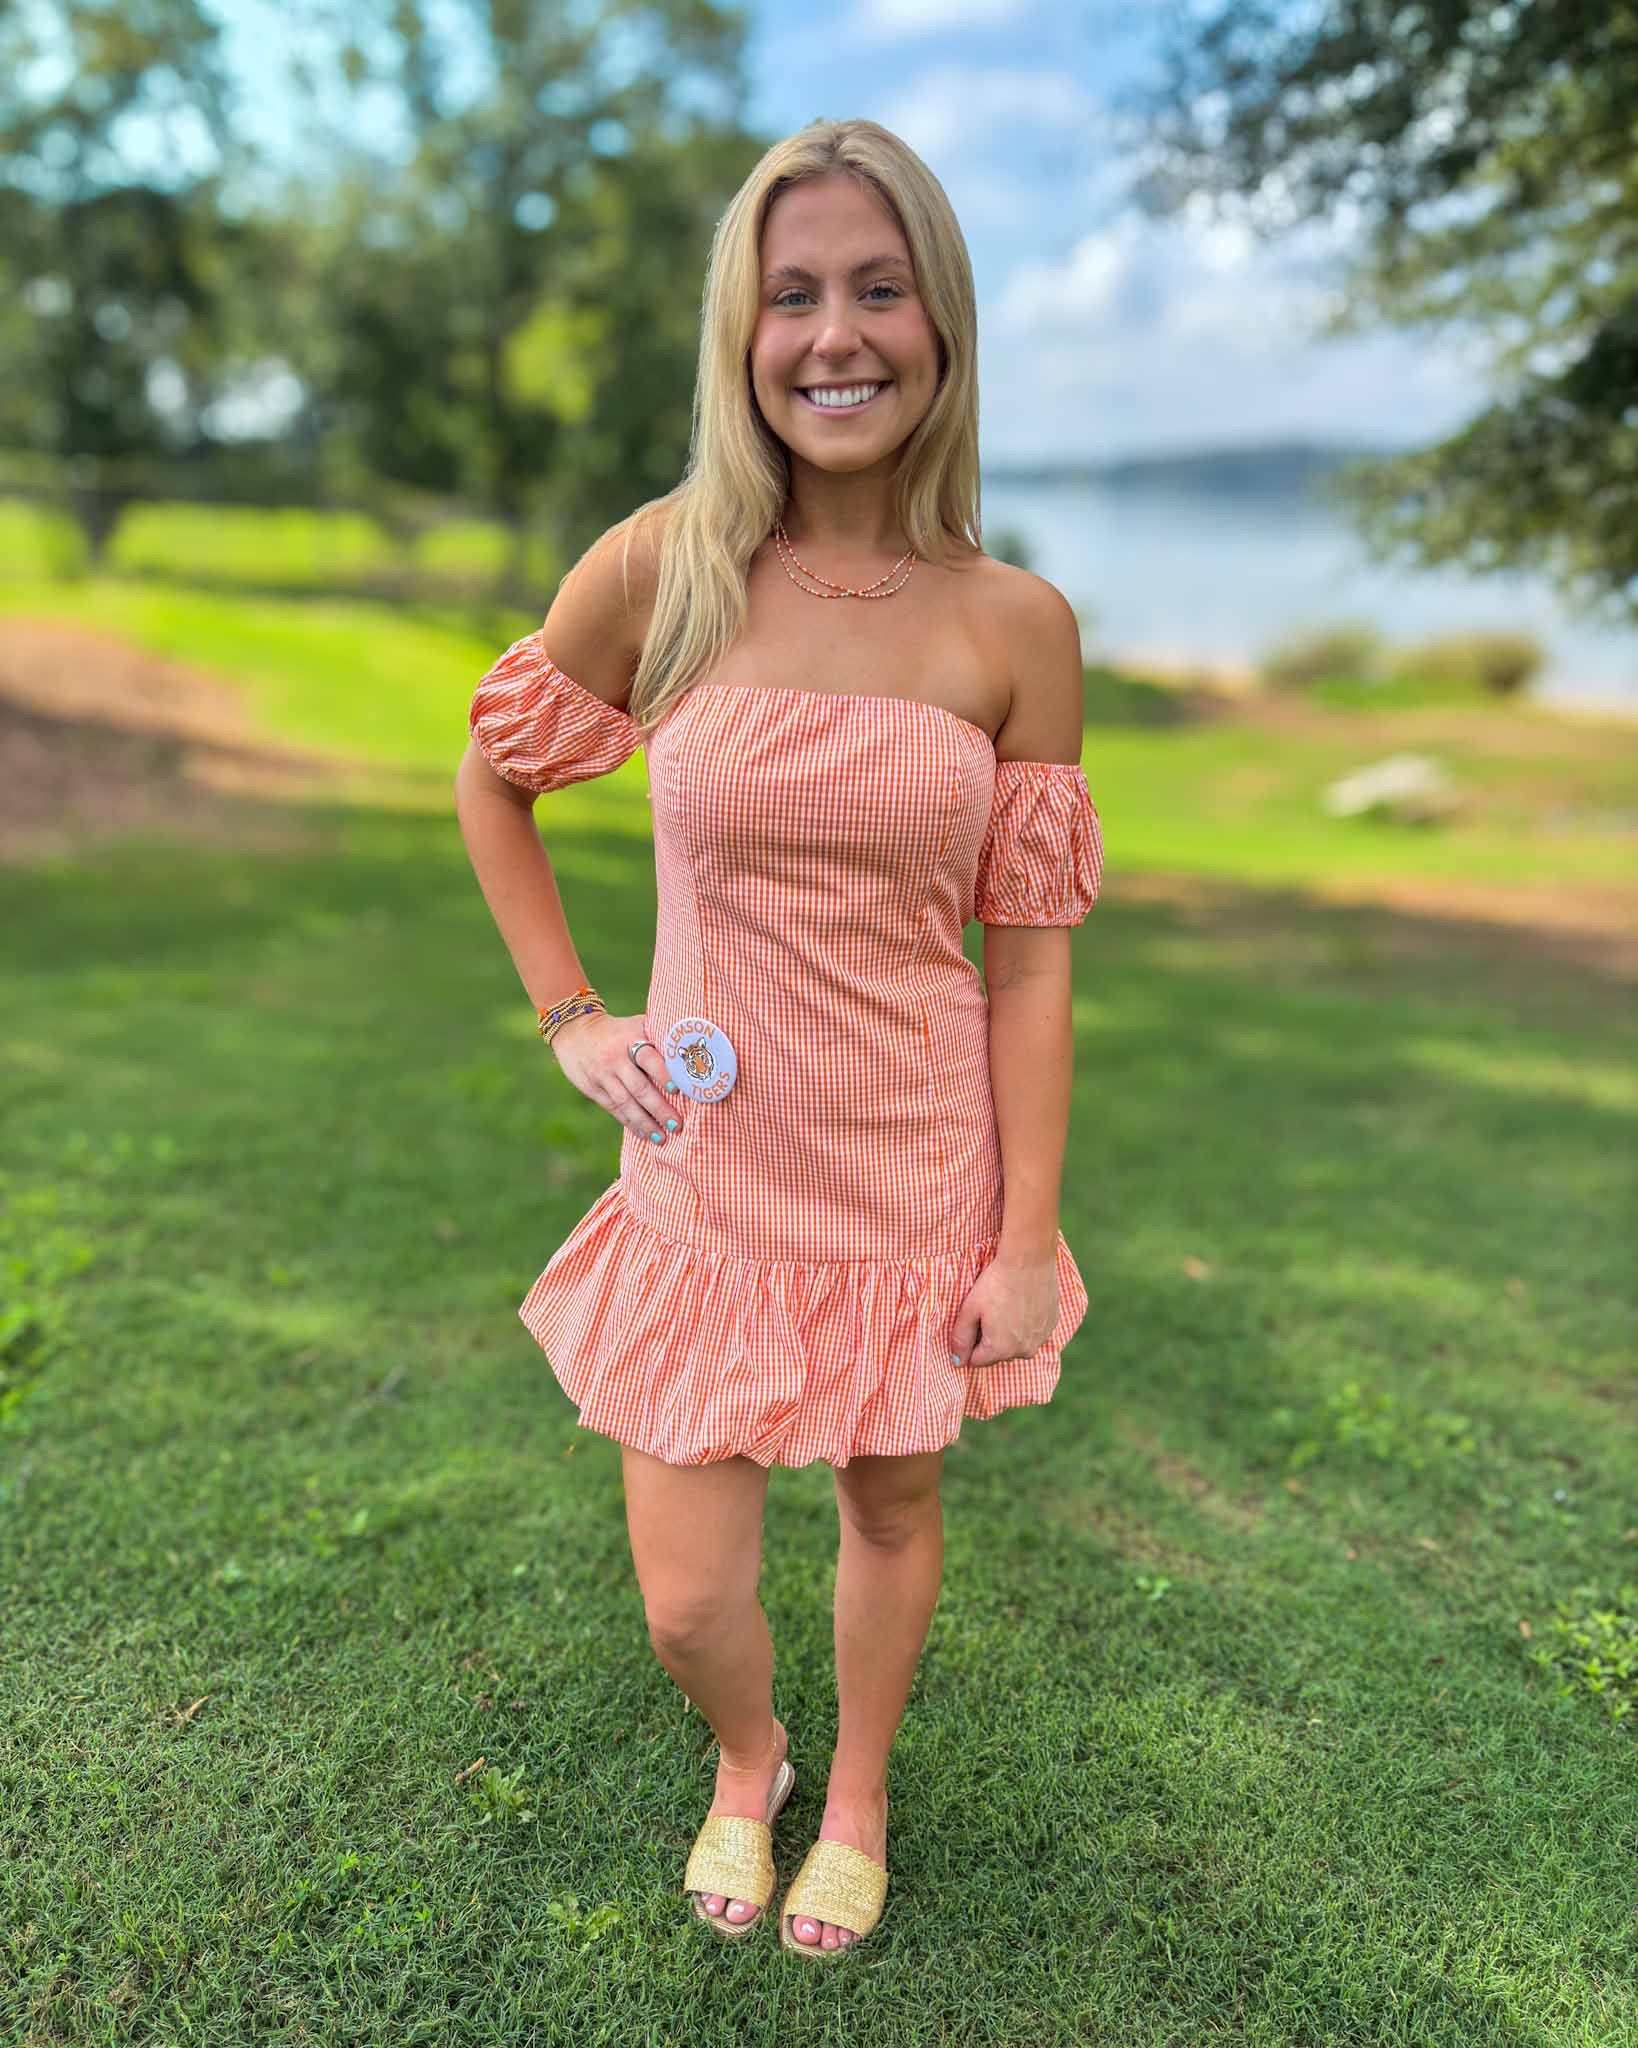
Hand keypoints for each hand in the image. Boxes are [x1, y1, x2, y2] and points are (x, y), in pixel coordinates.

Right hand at [550, 1011, 680, 1146]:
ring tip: (662, 1138)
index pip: (649, 1059)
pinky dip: (630, 1122)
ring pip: (625, 1103)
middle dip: (659, 1108)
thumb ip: (658, 1035)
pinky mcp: (593, 1089)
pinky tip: (644, 1134)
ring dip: (645, 1122)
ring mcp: (602, 1076)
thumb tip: (693, 1046)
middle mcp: (615, 1059)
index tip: (678, 1091)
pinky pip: (614, 1109)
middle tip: (676, 1125)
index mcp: (630, 1040)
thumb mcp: (635, 1025)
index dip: (663, 1074)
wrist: (574, 1031)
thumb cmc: (617, 1030)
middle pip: (639, 1087)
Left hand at [950, 1247, 1058, 1367]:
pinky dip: (1026, 1323)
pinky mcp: (1052, 1324)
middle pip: (998, 1354)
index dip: (970, 1342)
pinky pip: (1033, 1332)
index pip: (977, 1360)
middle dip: (990, 1339)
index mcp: (1001, 1350)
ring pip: (1017, 1344)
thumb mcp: (970, 1309)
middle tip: (989, 1311)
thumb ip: (961, 1338)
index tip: (973, 1321)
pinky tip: (1022, 1303)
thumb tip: (957, 1361)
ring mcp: (1041, 1338)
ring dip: (1010, 1333)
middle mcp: (1024, 1351)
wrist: (1028, 1261)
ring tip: (1006, 1305)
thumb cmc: (995, 1284)